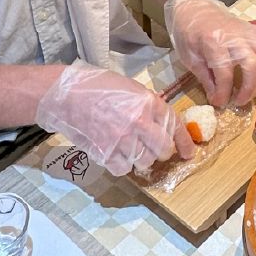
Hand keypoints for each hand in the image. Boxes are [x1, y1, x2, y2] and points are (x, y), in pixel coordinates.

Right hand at [36, 60, 193, 173]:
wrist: (66, 95)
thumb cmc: (98, 86)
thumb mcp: (131, 88)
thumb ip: (149, 106)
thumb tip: (161, 124)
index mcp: (149, 103)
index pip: (175, 126)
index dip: (185, 143)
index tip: (189, 152)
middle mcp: (139, 123)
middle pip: (163, 150)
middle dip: (162, 152)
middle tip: (154, 148)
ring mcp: (122, 140)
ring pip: (144, 162)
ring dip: (141, 158)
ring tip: (130, 147)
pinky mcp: (105, 153)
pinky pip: (123, 169)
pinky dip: (122, 165)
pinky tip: (116, 153)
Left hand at [165, 0, 255, 106]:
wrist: (193, 9)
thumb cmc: (187, 33)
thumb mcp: (189, 58)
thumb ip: (205, 78)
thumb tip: (218, 98)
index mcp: (212, 42)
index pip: (224, 72)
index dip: (224, 92)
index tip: (220, 103)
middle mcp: (233, 35)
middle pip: (250, 64)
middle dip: (248, 88)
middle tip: (240, 102)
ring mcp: (246, 30)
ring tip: (252, 91)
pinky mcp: (254, 28)